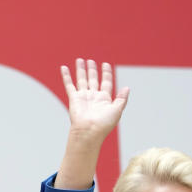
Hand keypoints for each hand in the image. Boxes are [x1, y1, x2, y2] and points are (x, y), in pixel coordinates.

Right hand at [55, 59, 128, 189]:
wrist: (89, 132)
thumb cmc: (104, 124)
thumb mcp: (117, 110)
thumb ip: (122, 99)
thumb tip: (127, 87)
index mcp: (104, 99)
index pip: (106, 82)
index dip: (106, 73)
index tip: (106, 65)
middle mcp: (93, 97)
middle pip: (93, 79)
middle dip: (92, 70)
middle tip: (91, 61)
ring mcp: (83, 97)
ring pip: (82, 80)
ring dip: (81, 70)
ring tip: (80, 60)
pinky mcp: (74, 98)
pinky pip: (69, 85)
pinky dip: (66, 76)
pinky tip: (64, 67)